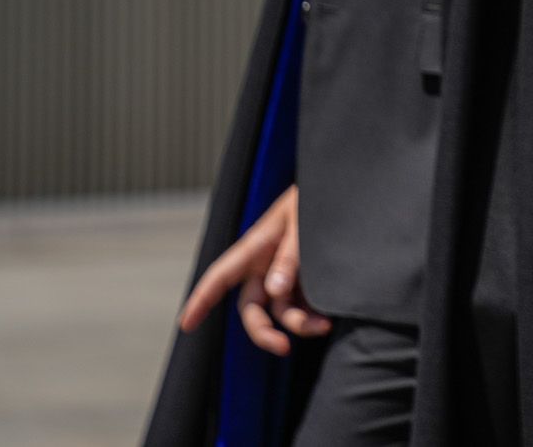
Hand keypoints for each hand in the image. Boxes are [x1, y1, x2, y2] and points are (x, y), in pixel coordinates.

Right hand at [176, 185, 329, 355]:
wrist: (345, 185)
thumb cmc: (317, 196)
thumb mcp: (302, 221)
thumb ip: (290, 256)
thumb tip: (275, 291)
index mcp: (257, 245)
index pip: (221, 276)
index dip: (201, 299)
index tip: (186, 324)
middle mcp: (266, 263)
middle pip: (252, 306)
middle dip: (264, 331)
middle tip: (284, 346)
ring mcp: (287, 271)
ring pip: (280, 309)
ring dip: (298, 323)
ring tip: (324, 325)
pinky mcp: (307, 275)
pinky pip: (301, 303)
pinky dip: (311, 314)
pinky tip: (327, 317)